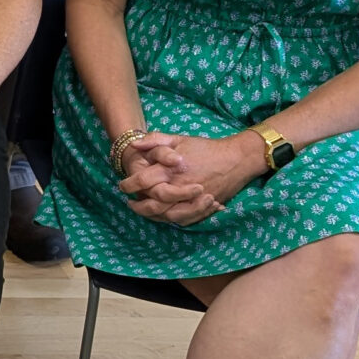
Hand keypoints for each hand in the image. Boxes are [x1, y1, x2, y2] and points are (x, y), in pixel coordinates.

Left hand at [118, 131, 256, 224]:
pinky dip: (171, 220)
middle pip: (154, 204)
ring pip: (168, 216)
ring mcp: (194, 200)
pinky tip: (163, 216)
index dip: (129, 185)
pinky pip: (185, 220)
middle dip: (139, 207)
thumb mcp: (179, 139)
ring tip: (144, 211)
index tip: (122, 186)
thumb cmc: (205, 148)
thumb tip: (133, 144)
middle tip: (130, 204)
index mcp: (172, 169)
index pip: (143, 180)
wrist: (236, 159)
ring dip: (153, 216)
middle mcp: (181, 186)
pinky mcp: (204, 207)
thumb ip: (154, 140)